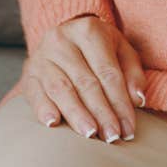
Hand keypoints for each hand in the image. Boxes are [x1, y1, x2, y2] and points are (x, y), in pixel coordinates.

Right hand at [23, 15, 147, 143]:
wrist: (64, 37)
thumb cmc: (98, 49)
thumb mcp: (121, 50)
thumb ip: (133, 73)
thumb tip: (137, 99)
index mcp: (88, 30)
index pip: (108, 72)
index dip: (120, 103)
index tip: (128, 128)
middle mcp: (62, 39)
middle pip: (85, 82)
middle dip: (101, 113)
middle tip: (112, 136)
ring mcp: (42, 55)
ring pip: (60, 88)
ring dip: (76, 114)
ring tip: (90, 133)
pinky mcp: (28, 71)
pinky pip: (34, 92)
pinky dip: (43, 108)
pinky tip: (53, 123)